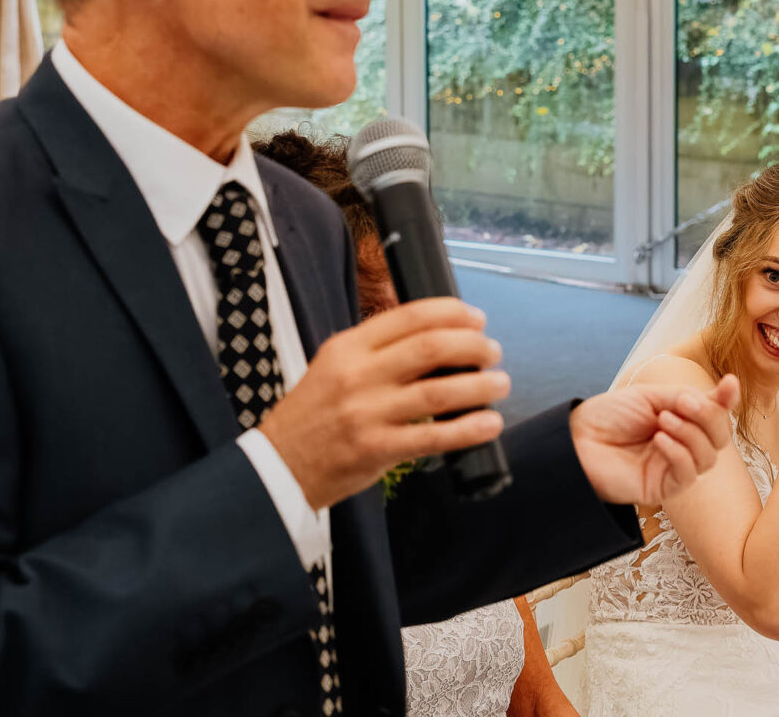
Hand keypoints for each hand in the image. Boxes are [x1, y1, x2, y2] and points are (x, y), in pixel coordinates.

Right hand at [260, 298, 508, 508]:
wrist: (277, 466)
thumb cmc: (314, 414)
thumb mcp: (334, 366)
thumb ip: (378, 349)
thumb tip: (439, 335)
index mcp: (348, 347)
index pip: (409, 316)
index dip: (453, 313)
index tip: (477, 319)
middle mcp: (358, 376)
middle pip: (431, 348)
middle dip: (473, 346)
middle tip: (493, 352)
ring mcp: (367, 414)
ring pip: (439, 392)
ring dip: (480, 386)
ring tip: (500, 384)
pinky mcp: (376, 450)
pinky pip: (433, 437)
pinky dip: (468, 429)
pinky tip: (490, 424)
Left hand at [569, 375, 739, 503]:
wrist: (576, 440)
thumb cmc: (609, 417)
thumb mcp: (650, 397)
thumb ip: (685, 398)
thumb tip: (721, 394)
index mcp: (682, 419)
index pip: (716, 412)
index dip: (727, 399)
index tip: (730, 383)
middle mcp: (684, 444)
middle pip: (720, 437)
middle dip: (709, 417)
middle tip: (683, 404)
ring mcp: (674, 467)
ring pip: (709, 456)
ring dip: (691, 434)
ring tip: (663, 421)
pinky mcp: (663, 488)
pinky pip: (688, 474)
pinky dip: (679, 453)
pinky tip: (660, 440)